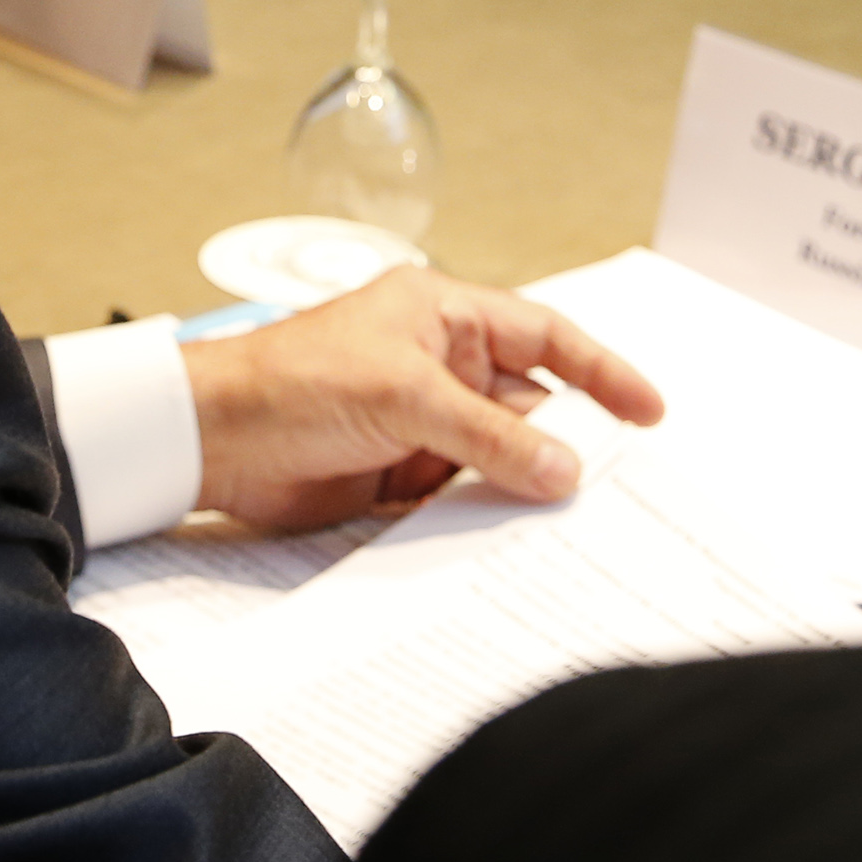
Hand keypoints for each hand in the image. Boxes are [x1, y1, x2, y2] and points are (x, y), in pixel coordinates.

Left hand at [184, 266, 665, 531]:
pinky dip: (490, 518)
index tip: (648, 410)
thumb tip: (562, 468)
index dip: (600, 370)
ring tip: (581, 526)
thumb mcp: (403, 397)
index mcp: (443, 316)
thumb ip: (487, 434)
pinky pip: (465, 497)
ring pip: (501, 457)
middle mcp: (439, 365)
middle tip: (622, 486)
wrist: (212, 440)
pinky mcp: (401, 475)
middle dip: (571, 441)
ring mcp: (422, 423)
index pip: (543, 337)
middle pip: (529, 405)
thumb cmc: (291, 381)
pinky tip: (518, 545)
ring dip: (531, 486)